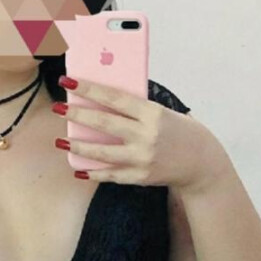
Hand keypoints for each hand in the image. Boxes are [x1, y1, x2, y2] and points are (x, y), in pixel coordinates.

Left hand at [54, 75, 230, 193]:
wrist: (201, 163)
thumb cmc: (180, 131)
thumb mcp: (163, 112)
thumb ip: (137, 107)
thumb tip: (102, 98)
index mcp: (153, 113)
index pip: (115, 98)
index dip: (89, 89)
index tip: (69, 82)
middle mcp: (147, 136)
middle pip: (104, 124)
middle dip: (77, 115)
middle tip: (59, 109)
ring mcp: (142, 159)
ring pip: (102, 152)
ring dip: (79, 147)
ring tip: (61, 141)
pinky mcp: (141, 177)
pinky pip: (111, 175)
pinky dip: (94, 173)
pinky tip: (79, 170)